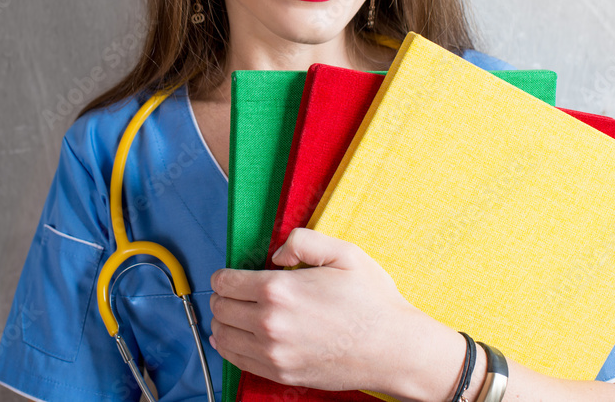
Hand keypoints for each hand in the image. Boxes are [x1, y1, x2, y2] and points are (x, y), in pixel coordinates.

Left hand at [208, 227, 429, 392]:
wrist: (394, 349)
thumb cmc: (372, 300)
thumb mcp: (344, 253)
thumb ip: (303, 240)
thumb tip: (276, 254)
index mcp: (280, 290)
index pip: (226, 283)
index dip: (223, 276)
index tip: (229, 276)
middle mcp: (270, 323)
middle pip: (220, 309)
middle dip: (222, 297)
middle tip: (232, 292)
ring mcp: (274, 353)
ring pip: (223, 337)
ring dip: (222, 323)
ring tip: (232, 314)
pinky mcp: (282, 374)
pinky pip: (238, 361)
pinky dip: (229, 348)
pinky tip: (234, 338)